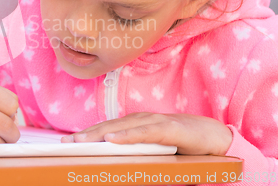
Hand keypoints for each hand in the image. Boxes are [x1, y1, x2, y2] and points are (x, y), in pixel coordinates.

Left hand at [61, 112, 232, 155]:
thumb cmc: (183, 143)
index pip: (108, 128)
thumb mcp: (154, 149)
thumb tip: (114, 162)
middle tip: (67, 142)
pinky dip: (127, 136)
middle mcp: (142, 119)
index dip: (88, 133)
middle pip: (110, 126)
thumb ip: (136, 152)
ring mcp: (155, 121)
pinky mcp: (168, 128)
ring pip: (122, 128)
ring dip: (100, 134)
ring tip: (82, 141)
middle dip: (87, 134)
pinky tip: (112, 140)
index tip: (69, 141)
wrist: (214, 137)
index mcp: (137, 124)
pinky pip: (144, 132)